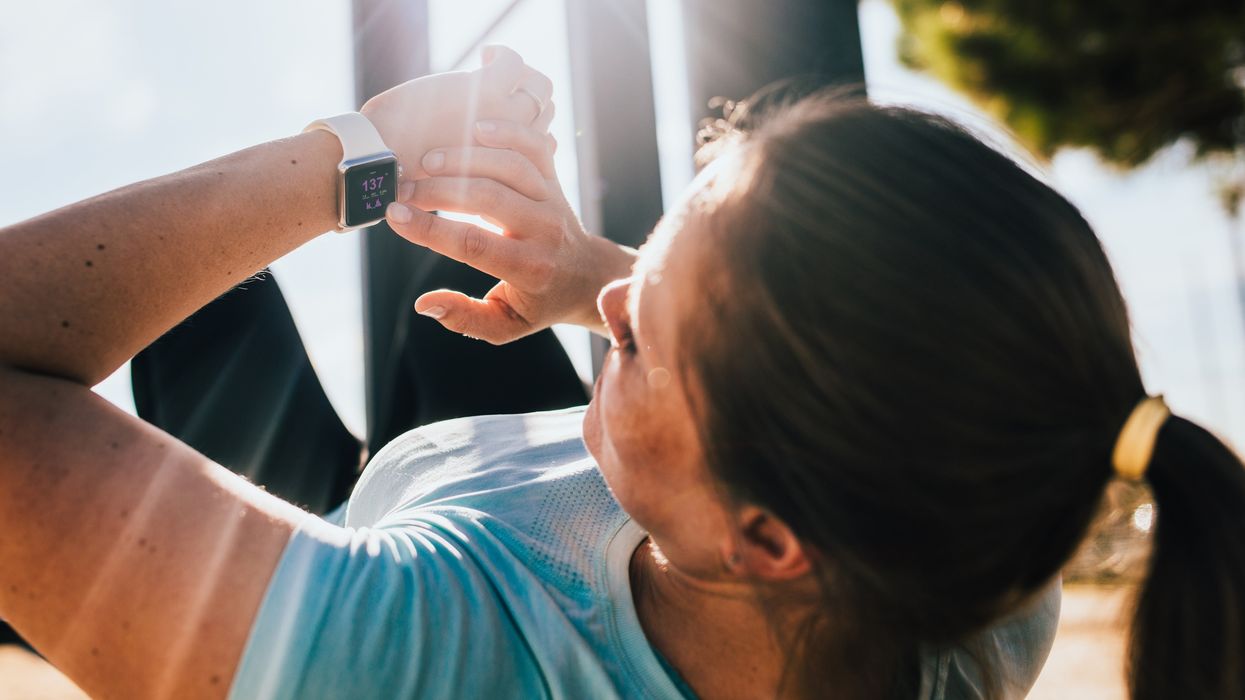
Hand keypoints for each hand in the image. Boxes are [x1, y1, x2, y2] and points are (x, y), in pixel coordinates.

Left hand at [360, 46, 553, 177]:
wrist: (384, 164)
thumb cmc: (409, 173)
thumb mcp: (455, 180)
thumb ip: (478, 165)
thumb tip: (485, 146)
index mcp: (510, 169)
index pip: (544, 141)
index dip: (535, 124)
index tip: (513, 113)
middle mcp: (516, 147)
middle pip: (546, 111)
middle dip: (529, 95)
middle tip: (506, 83)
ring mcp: (506, 117)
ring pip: (540, 86)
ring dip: (520, 73)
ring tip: (493, 66)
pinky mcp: (488, 92)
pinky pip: (513, 62)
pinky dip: (501, 54)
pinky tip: (485, 55)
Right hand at [384, 121, 636, 343]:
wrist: (586, 277)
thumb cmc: (538, 302)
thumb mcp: (505, 325)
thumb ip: (465, 318)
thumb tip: (424, 305)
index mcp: (530, 267)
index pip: (473, 244)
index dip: (430, 229)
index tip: (394, 215)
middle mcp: (545, 229)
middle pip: (487, 197)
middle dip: (437, 190)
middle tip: (401, 190)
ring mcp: (552, 198)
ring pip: (509, 165)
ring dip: (464, 157)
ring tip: (426, 162)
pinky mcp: (554, 177)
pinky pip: (534, 145)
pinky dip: (508, 131)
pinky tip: (475, 128)